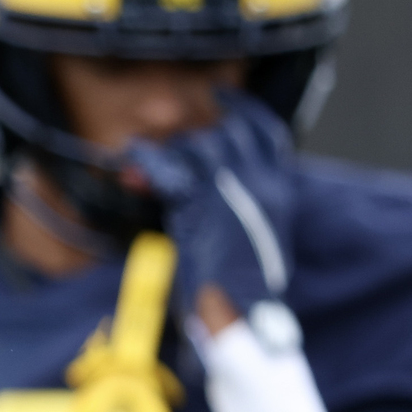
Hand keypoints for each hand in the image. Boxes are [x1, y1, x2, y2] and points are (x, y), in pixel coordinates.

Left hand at [126, 92, 300, 335]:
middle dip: (195, 141)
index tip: (221, 95)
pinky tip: (132, 165)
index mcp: (279, 190)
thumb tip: (207, 189)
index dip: (243, 110)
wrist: (243, 315)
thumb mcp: (252, 240)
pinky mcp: (201, 203)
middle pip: (227, 134)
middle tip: (168, 152)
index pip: (267, 133)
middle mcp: (261, 183)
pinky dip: (148, 166)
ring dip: (170, 155)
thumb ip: (240, 208)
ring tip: (142, 164)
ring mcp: (233, 189)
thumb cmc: (247, 292)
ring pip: (198, 147)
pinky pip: (170, 171)